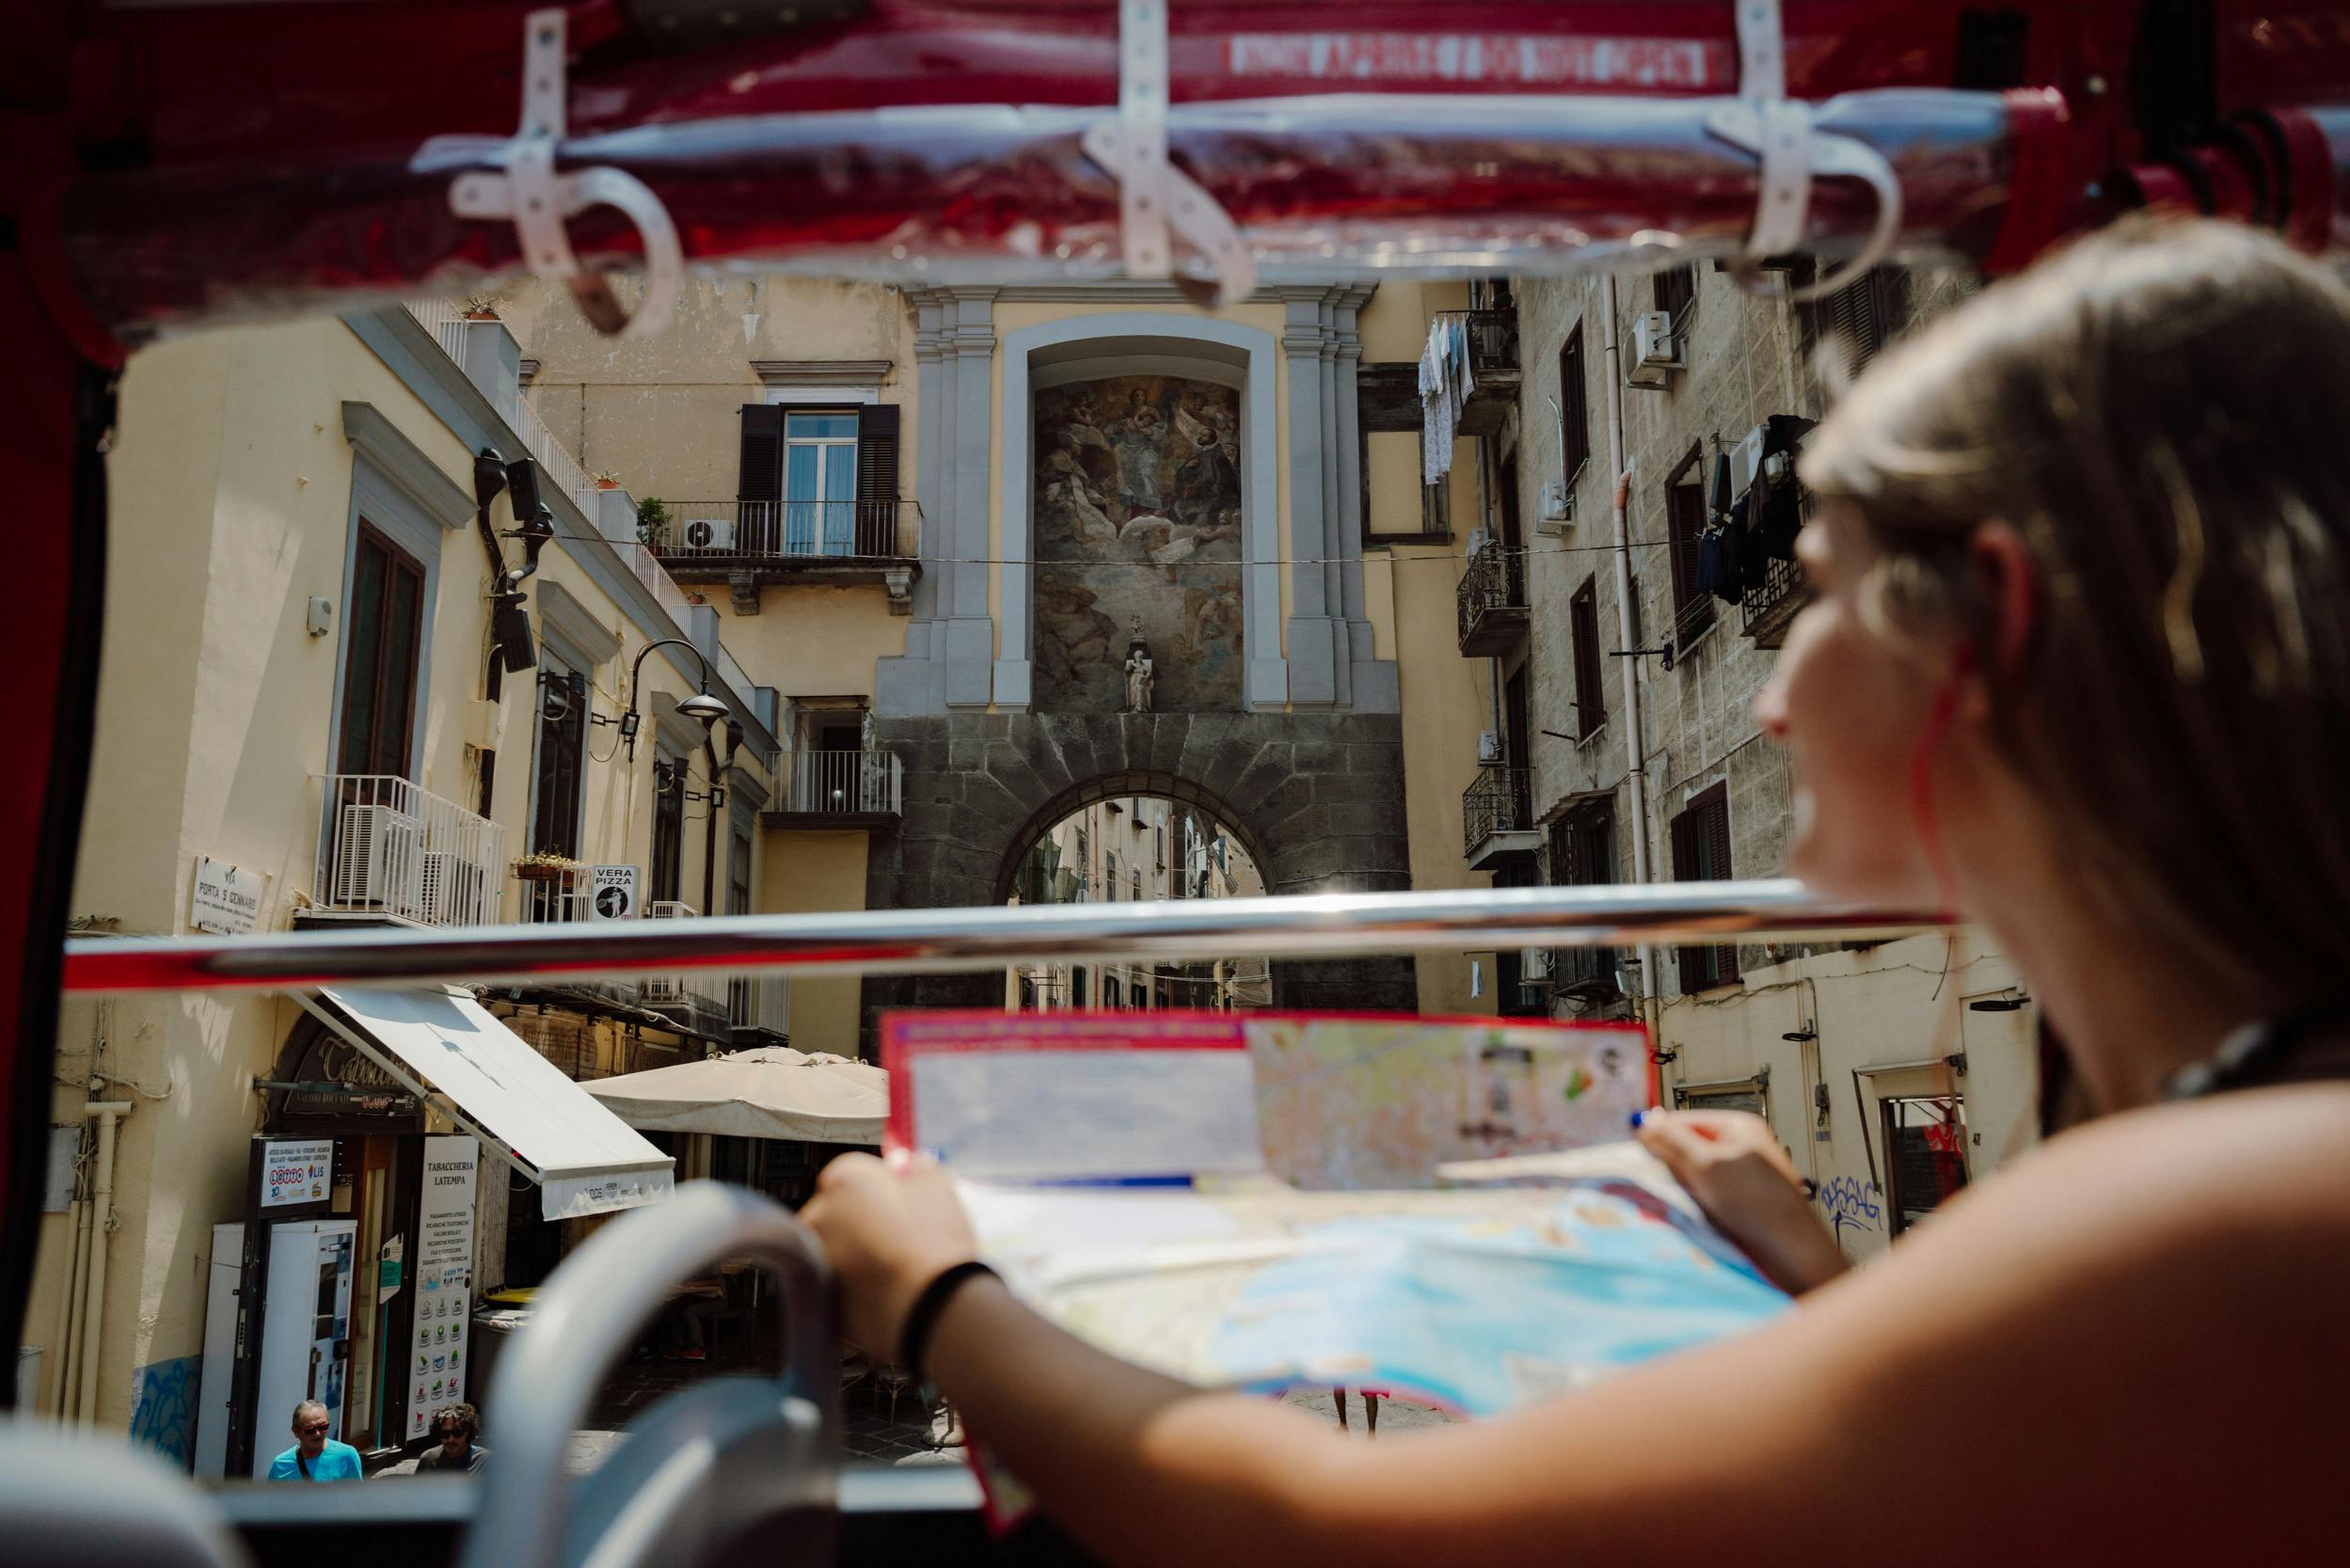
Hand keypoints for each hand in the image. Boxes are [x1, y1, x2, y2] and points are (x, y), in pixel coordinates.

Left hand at [801, 1149, 980, 1358]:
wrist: (928, 1308)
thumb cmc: (933, 1243)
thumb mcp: (938, 1187)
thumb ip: (917, 1167)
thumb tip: (908, 1162)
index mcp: (844, 1179)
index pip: (854, 1173)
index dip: (882, 1188)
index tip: (903, 1202)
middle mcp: (818, 1214)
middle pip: (840, 1210)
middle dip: (863, 1220)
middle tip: (901, 1237)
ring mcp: (814, 1258)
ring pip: (837, 1247)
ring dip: (857, 1253)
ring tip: (896, 1268)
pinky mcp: (818, 1297)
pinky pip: (837, 1282)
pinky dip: (854, 1285)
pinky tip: (885, 1291)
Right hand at [1635, 1110, 1849, 1294]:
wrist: (1793, 1254)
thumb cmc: (1756, 1205)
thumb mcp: (1705, 1165)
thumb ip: (1672, 1141)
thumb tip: (1645, 1124)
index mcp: (1738, 1127)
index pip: (1684, 1120)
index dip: (1659, 1136)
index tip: (1636, 1152)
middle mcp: (1742, 1148)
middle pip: (1689, 1147)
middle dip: (1671, 1164)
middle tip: (1659, 1180)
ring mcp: (1744, 1177)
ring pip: (1696, 1175)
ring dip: (1683, 1188)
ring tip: (1682, 1201)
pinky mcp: (1743, 1204)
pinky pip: (1708, 1196)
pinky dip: (1696, 1204)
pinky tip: (1696, 1215)